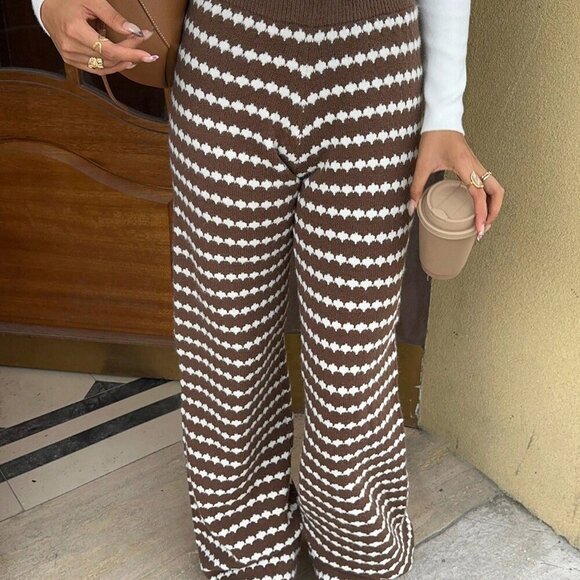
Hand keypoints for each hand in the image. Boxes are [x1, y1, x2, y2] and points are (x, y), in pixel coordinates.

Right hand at [39, 0, 159, 74]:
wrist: (47, 8)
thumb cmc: (67, 0)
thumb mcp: (92, 1)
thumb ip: (114, 18)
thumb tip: (134, 31)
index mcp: (74, 31)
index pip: (109, 50)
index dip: (131, 53)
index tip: (148, 54)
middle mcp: (71, 47)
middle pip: (109, 59)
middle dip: (130, 53)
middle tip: (143, 45)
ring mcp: (70, 56)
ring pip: (105, 67)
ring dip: (123, 62)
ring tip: (136, 53)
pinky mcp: (72, 61)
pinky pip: (97, 69)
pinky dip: (113, 67)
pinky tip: (124, 61)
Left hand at [407, 130, 504, 240]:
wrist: (441, 120)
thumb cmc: (434, 138)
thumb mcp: (422, 165)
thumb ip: (416, 188)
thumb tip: (411, 209)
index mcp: (465, 166)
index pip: (479, 194)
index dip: (481, 213)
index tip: (479, 229)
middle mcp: (476, 166)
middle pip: (497, 192)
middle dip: (493, 212)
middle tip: (483, 229)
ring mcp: (478, 166)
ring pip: (496, 188)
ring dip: (494, 206)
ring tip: (484, 222)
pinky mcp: (476, 166)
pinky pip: (489, 184)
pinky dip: (489, 198)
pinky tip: (480, 208)